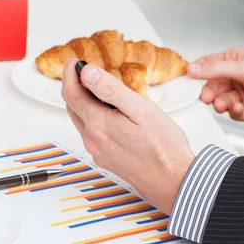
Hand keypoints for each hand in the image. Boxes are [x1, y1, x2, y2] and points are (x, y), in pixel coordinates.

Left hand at [61, 57, 194, 214]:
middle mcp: (92, 140)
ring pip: (81, 121)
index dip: (70, 73)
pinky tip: (112, 115)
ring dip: (85, 103)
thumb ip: (110, 90)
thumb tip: (87, 73)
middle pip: (73, 107)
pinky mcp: (106, 160)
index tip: (75, 60)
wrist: (174, 182)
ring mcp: (98, 152)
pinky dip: (94, 118)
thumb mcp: (140, 109)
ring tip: (101, 90)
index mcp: (98, 124)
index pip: (71, 93)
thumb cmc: (164, 146)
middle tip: (86, 71)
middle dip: (75, 86)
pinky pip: (92, 134)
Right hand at [189, 47, 243, 126]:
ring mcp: (240, 93)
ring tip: (226, 105)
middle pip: (212, 85)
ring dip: (222, 103)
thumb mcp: (243, 68)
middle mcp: (236, 76)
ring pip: (220, 100)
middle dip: (210, 93)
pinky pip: (231, 112)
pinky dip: (234, 111)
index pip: (209, 64)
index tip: (187, 79)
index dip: (197, 72)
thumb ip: (215, 69)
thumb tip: (191, 68)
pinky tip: (242, 108)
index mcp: (235, 60)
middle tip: (208, 98)